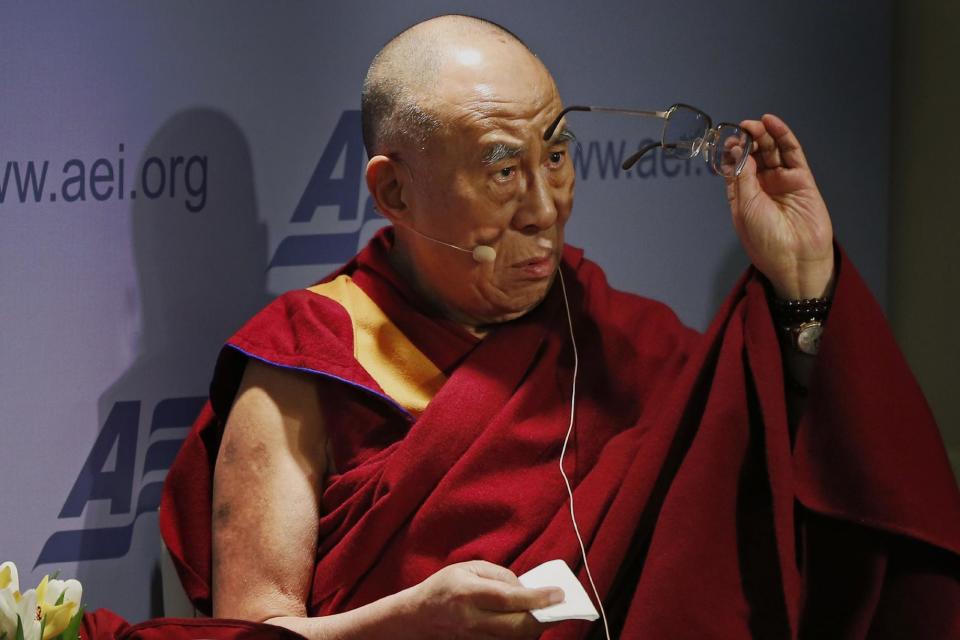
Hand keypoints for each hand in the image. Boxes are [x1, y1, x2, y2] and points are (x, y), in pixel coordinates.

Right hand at [396, 561, 563, 638]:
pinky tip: (527, 625)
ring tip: (545, 614)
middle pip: (515, 627)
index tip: (558, 593)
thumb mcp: (469, 568)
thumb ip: (500, 575)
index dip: (536, 598)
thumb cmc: (445, 586)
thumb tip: (526, 589)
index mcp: (468, 593)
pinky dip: (522, 637)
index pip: (507, 599)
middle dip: (543, 618)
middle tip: (558, 606)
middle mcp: (471, 619)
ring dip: (535, 629)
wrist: (418, 617)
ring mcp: (474, 638)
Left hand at [725, 114, 834, 299]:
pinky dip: (783, 136)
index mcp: (743, 197)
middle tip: (742, 129)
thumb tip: (736, 151)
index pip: (735, 168)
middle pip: (754, 156)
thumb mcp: (745, 207)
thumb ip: (742, 177)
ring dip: (763, 135)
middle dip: (747, 140)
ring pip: (772, 151)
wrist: (796, 259)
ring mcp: (782, 182)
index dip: (731, 152)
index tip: (727, 140)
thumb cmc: (765, 240)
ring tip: (755, 124)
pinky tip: (772, 123)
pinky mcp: (802, 179)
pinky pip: (792, 153)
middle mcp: (762, 188)